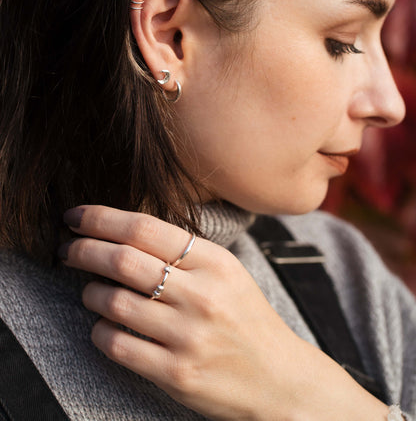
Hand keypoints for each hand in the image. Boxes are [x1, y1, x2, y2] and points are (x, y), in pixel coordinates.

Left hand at [60, 205, 389, 420]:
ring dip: (91, 293)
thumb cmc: (248, 320)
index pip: (145, 228)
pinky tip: (104, 326)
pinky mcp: (176, 374)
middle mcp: (201, 295)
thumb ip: (183, 253)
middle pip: (122, 260)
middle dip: (82, 250)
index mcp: (215, 262)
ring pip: (113, 302)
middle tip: (67, 249)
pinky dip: (100, 331)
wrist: (282, 380)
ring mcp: (188, 336)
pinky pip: (117, 345)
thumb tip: (122, 233)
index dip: (101, 218)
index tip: (76, 216)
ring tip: (91, 291)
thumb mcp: (228, 272)